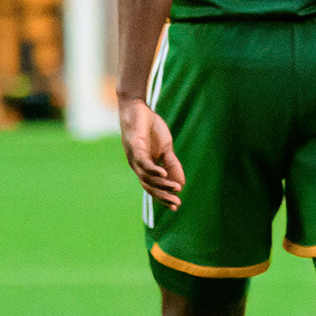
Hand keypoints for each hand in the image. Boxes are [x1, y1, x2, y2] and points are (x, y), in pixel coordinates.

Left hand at [118, 96, 184, 211]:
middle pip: (148, 186)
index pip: (153, 187)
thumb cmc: (150, 128)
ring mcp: (134, 157)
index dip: (163, 197)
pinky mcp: (134, 146)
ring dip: (161, 184)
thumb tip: (181, 183)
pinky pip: (143, 162)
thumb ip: (172, 165)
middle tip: (176, 203)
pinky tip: (163, 174)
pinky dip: (153, 170)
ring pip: (146, 177)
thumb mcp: (166, 148)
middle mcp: (137, 166)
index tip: (176, 206)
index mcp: (144, 167)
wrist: (138, 109)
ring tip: (175, 188)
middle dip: (163, 195)